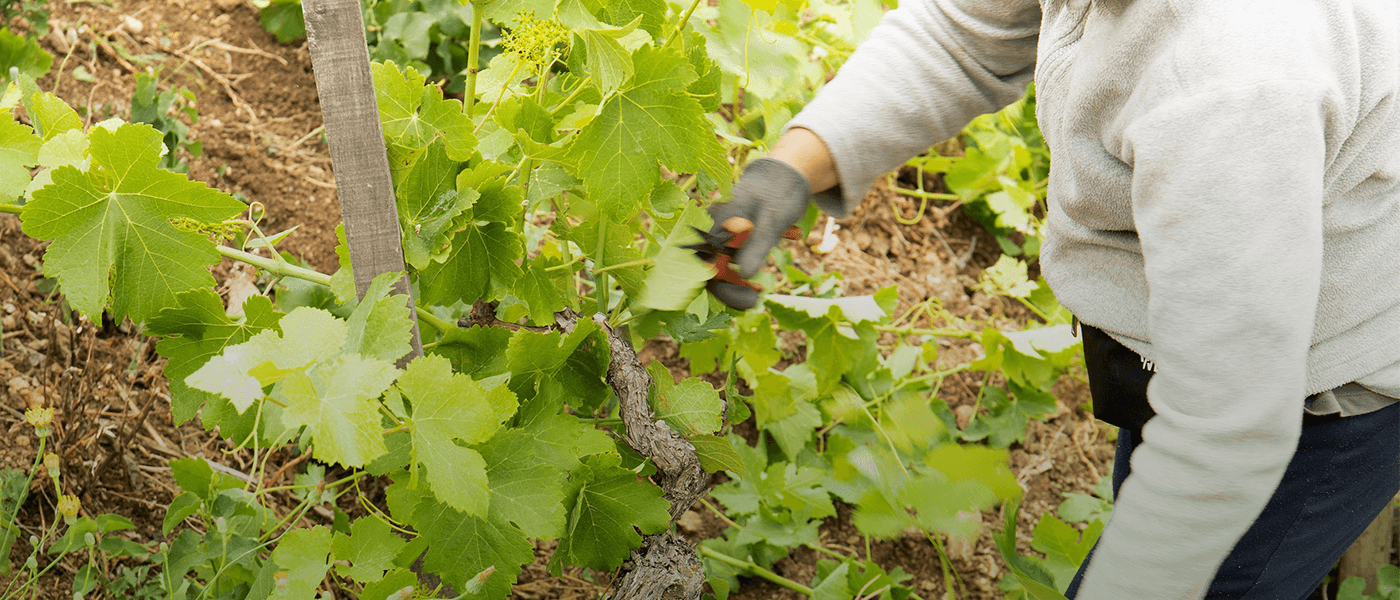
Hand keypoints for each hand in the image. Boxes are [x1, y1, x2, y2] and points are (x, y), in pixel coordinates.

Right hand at [705, 157, 811, 308]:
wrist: (784, 174)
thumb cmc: (777, 193)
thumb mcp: (772, 222)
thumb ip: (756, 246)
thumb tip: (743, 274)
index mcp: (715, 223)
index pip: (706, 264)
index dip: (724, 287)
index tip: (750, 299)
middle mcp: (711, 229)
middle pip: (709, 269)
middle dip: (731, 289)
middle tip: (756, 299)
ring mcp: (719, 234)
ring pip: (719, 268)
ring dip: (738, 282)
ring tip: (760, 292)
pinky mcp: (729, 238)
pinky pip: (730, 260)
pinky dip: (745, 270)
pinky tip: (760, 283)